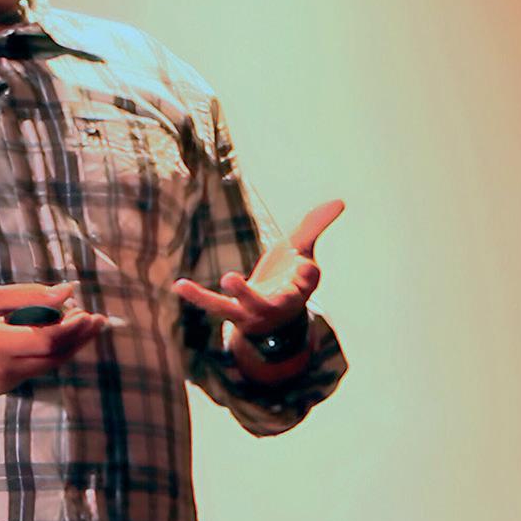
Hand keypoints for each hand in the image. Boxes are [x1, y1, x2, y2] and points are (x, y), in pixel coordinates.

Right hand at [0, 282, 106, 393]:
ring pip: (47, 367)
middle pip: (54, 358)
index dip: (73, 328)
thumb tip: (68, 292)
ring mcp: (1, 383)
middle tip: (98, 320)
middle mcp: (1, 370)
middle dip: (79, 339)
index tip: (89, 312)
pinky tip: (59, 335)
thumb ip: (30, 296)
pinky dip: (49, 353)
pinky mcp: (0, 388)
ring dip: (68, 347)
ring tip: (84, 324)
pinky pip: (34, 370)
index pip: (47, 341)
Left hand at [171, 199, 343, 335]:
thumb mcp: (301, 250)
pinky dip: (197, 297)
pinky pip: (215, 306)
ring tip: (229, 277)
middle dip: (280, 290)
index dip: (307, 273)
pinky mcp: (234, 313)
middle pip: (281, 299)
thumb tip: (340, 201)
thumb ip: (315, 225)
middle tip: (273, 277)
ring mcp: (256, 310)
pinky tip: (179, 285)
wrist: (272, 319)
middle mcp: (281, 302)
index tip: (306, 266)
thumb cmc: (287, 278)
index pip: (308, 280)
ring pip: (248, 305)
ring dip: (240, 293)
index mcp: (302, 287)